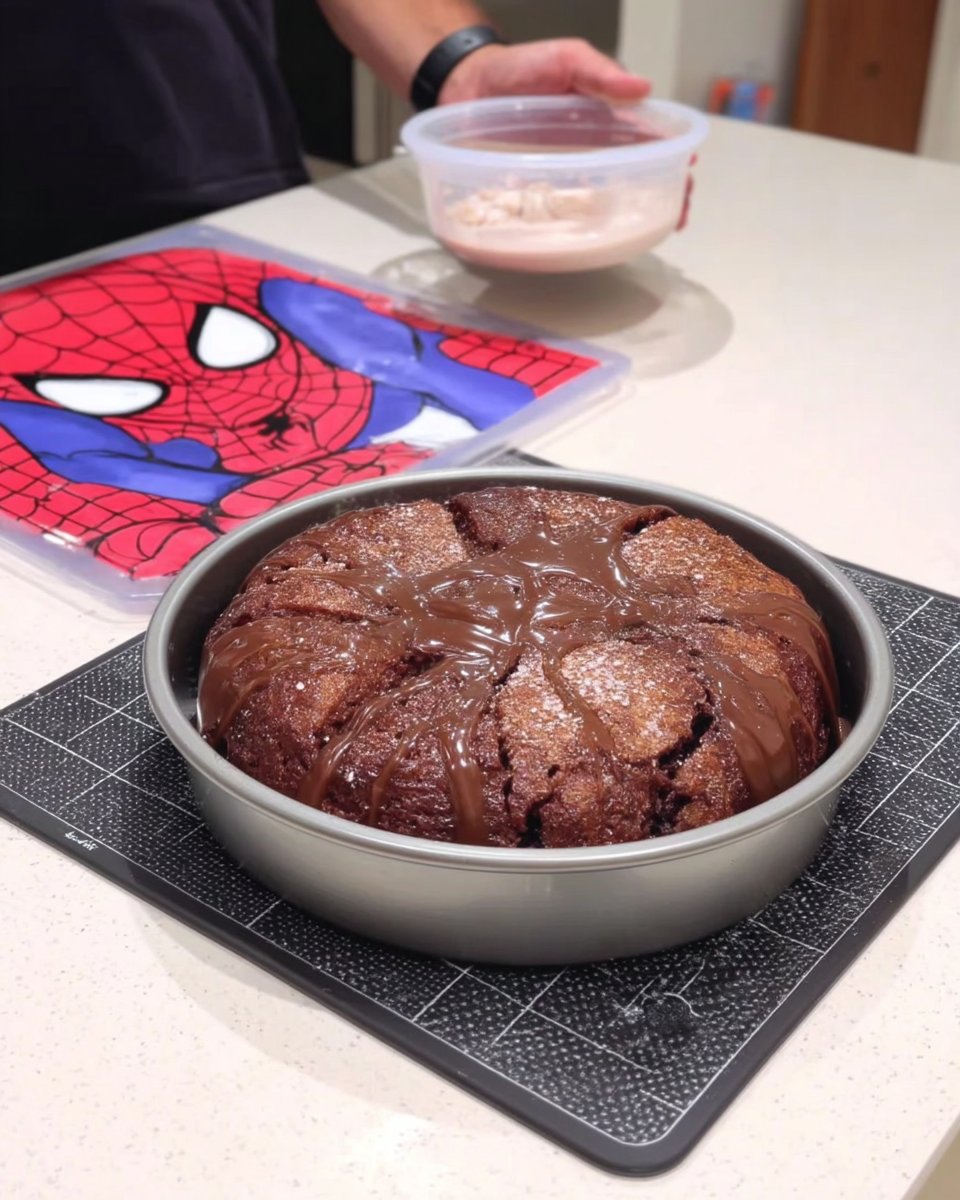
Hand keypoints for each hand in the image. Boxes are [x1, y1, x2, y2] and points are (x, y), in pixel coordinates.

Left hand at [438, 41, 693, 230]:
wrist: (468, 87)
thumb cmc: (520, 67)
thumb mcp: (565, 59)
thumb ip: (599, 72)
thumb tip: (641, 89)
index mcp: (608, 116)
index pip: (652, 137)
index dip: (674, 156)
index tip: (688, 174)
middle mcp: (595, 148)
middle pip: (640, 173)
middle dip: (664, 193)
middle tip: (676, 215)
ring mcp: (570, 171)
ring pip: (609, 198)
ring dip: (633, 216)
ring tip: (651, 232)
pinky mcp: (543, 190)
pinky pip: (569, 211)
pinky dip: (586, 227)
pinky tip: (600, 241)